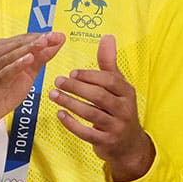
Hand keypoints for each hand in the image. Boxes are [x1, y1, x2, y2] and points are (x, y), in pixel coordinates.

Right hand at [0, 31, 64, 163]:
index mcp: (1, 52)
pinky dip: (17, 64)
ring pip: (11, 55)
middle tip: (54, 36)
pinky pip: (5, 72)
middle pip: (18, 44)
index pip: (23, 40)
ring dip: (28, 48)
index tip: (58, 35)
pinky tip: (29, 59)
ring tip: (44, 42)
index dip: (41, 36)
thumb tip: (53, 47)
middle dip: (38, 39)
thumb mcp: (23, 76)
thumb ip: (37, 61)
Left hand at [49, 34, 153, 181]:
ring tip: (53, 95)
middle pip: (99, 96)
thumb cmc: (118, 108)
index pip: (110, 81)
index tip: (72, 73)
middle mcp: (124, 109)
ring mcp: (116, 127)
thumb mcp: (117, 86)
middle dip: (76, 87)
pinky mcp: (106, 141)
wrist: (129, 145)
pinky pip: (87, 133)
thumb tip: (107, 36)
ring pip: (92, 113)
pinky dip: (72, 124)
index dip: (90, 76)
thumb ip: (108, 63)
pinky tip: (59, 114)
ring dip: (70, 103)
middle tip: (57, 81)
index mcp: (127, 93)